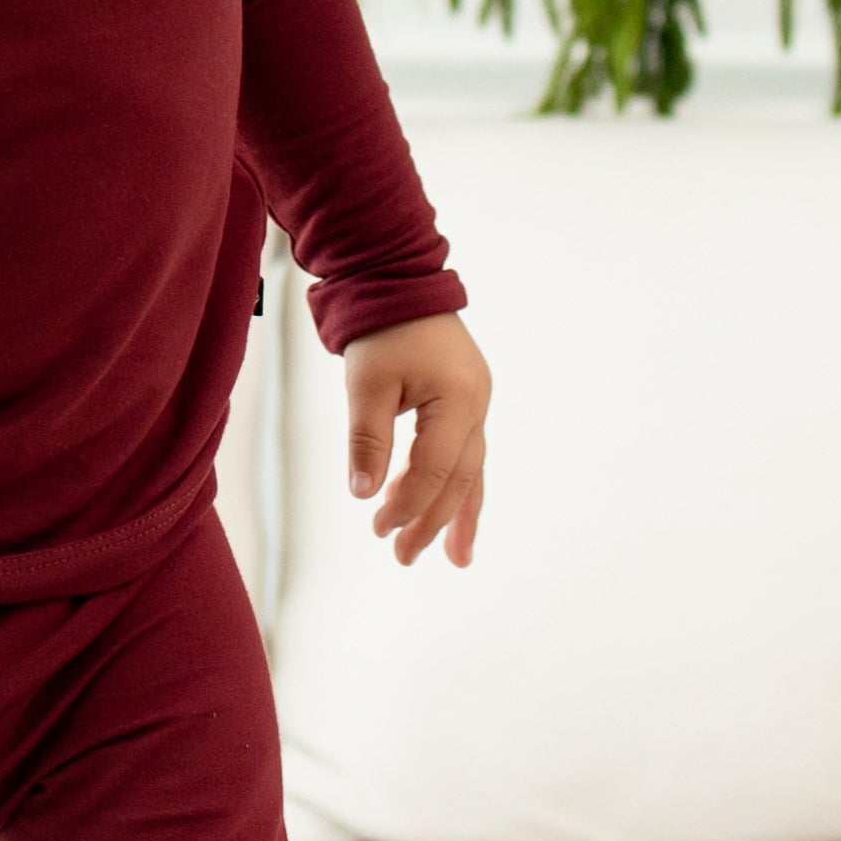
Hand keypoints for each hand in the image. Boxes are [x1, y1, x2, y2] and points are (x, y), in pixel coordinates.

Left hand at [342, 310, 489, 567]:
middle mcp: (476, 405)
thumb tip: (364, 494)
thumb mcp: (366, 385)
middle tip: (404, 557)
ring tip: (454, 558)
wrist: (400, 282)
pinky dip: (455, 486)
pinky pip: (465, 454)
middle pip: (460, 478)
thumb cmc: (381, 331)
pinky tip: (447, 515)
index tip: (378, 530)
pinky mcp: (465, 401)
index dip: (409, 504)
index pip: (435, 469)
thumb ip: (367, 440)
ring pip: (470, 471)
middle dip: (434, 521)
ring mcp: (475, 403)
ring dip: (457, 513)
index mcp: (457, 400)